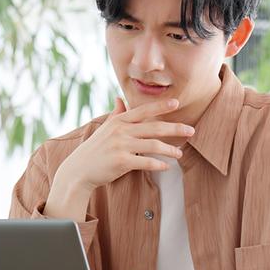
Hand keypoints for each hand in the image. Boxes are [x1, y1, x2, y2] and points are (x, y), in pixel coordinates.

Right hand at [44, 97, 193, 221]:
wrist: (79, 169)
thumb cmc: (95, 149)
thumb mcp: (104, 128)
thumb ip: (116, 114)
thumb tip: (119, 99)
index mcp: (119, 121)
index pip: (144, 111)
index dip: (161, 106)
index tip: (177, 103)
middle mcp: (121, 131)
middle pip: (154, 127)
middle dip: (175, 128)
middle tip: (191, 130)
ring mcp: (121, 146)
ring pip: (153, 145)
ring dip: (170, 150)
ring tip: (179, 154)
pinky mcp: (121, 162)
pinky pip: (145, 162)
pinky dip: (158, 164)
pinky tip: (166, 166)